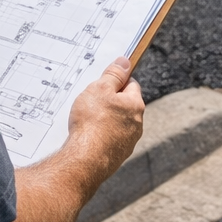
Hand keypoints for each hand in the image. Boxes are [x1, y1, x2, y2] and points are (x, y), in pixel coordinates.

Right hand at [66, 56, 144, 180]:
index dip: (116, 81)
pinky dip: (100, 136)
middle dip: (109, 102)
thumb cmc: (92, 122)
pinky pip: (109, 140)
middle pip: (124, 105)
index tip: (104, 83)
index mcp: (135, 105)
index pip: (131, 85)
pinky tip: (87, 137)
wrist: (84, 160)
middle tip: (91, 101)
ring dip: (104, 120)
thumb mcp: (99, 89)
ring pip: (116, 124)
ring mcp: (128, 142)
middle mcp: (136, 125)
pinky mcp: (117, 156)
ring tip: (86, 121)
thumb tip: (125, 62)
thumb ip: (113, 75)